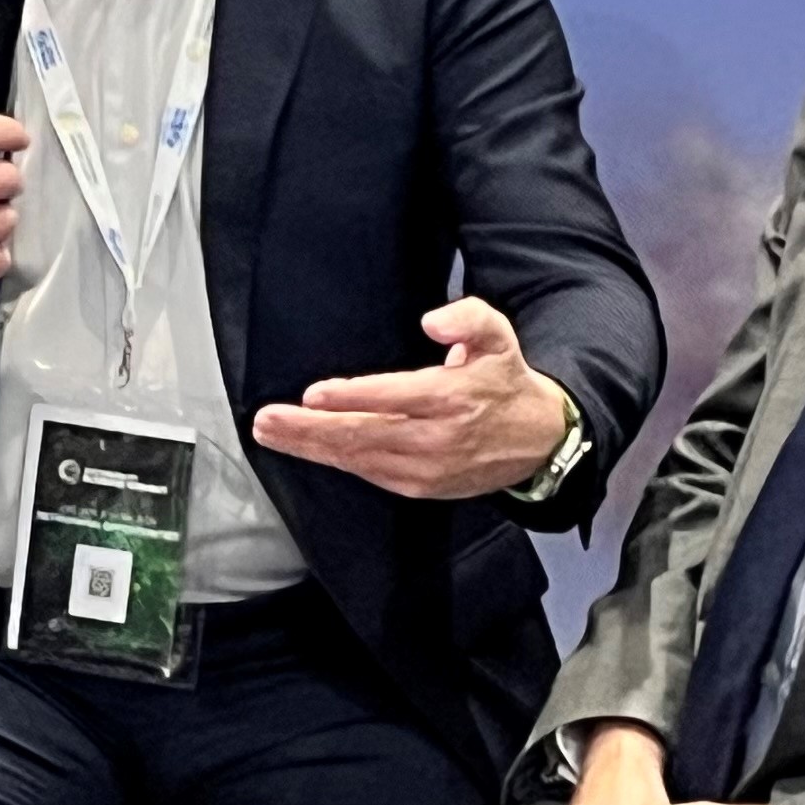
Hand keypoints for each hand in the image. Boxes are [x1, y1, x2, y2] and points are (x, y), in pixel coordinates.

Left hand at [250, 296, 573, 501]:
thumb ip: (468, 317)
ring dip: (311, 448)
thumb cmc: (504, 381)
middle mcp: (438, 438)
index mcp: (454, 398)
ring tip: (272, 434)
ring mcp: (427, 468)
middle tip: (267, 421)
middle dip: (310, 429)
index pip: (395, 398)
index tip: (314, 394)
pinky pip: (370, 473)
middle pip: (364, 435)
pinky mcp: (421, 487)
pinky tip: (308, 448)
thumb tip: (432, 321)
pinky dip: (336, 460)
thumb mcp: (498, 335)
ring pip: (360, 459)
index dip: (351, 397)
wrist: (537, 440)